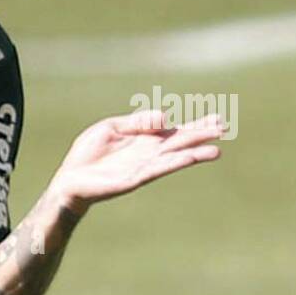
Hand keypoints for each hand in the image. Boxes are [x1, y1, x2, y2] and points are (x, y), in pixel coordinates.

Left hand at [52, 109, 224, 214]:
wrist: (70, 177)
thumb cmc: (89, 153)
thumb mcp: (112, 128)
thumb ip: (138, 122)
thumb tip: (166, 116)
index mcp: (144, 139)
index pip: (175, 131)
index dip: (195, 125)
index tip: (216, 119)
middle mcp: (149, 153)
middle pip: (180, 142)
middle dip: (201, 135)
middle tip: (225, 127)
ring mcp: (144, 166)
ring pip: (174, 157)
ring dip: (194, 153)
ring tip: (216, 149)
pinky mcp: (135, 178)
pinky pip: (158, 168)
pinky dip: (174, 162)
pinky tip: (189, 158)